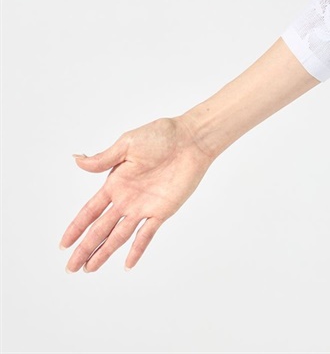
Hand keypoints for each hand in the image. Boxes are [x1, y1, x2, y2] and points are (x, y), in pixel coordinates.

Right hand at [60, 115, 214, 272]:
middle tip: (70, 268)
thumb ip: (104, 159)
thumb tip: (77, 159)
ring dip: (104, 252)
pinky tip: (127, 264)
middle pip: (101, 229)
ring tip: (89, 269)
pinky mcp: (163, 210)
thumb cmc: (161, 136)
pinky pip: (147, 234)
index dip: (76, 228)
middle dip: (85, 248)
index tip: (63, 244)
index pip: (90, 211)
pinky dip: (137, 250)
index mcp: (115, 183)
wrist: (190, 140)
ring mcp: (144, 207)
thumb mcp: (127, 144)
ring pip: (119, 236)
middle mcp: (127, 198)